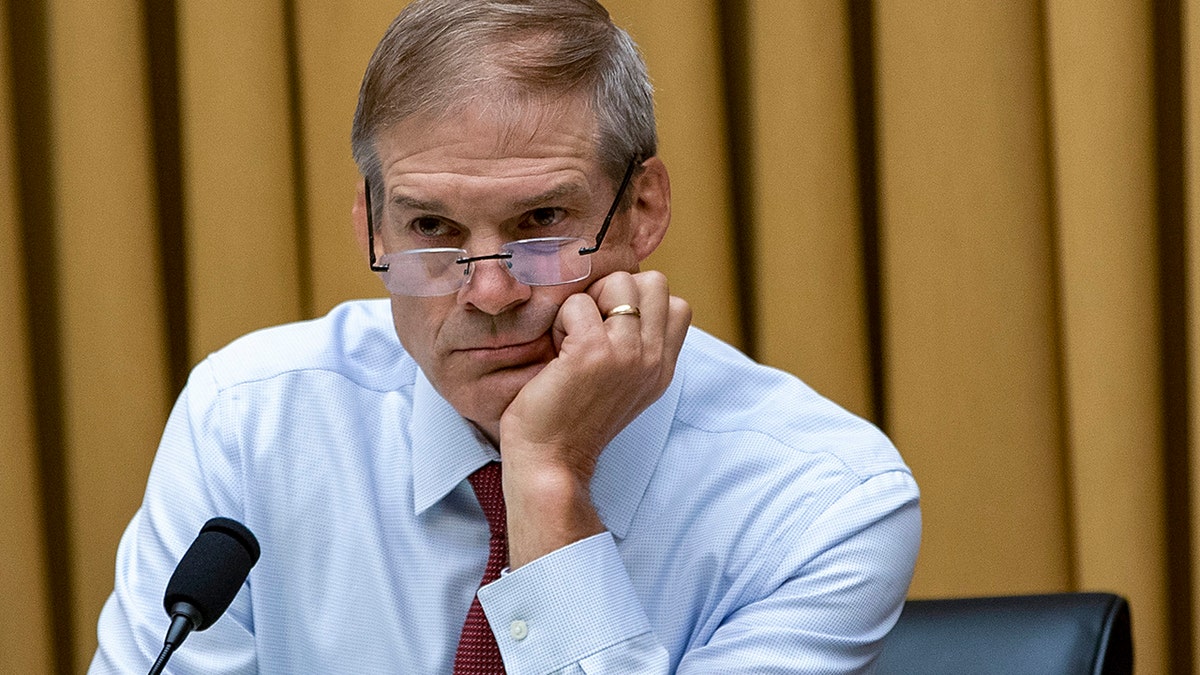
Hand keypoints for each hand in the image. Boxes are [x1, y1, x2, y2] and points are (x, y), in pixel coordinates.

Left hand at [498, 270, 690, 565]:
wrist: (551, 464)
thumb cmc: (571, 422)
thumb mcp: (622, 385)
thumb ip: (635, 348)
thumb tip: (622, 300)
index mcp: (663, 367)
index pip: (676, 303)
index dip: (638, 303)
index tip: (608, 331)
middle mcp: (653, 358)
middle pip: (653, 281)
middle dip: (615, 292)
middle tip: (588, 328)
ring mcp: (628, 354)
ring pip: (619, 282)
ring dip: (587, 303)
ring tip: (571, 339)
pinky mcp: (594, 352)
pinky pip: (578, 303)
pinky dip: (561, 320)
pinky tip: (555, 352)